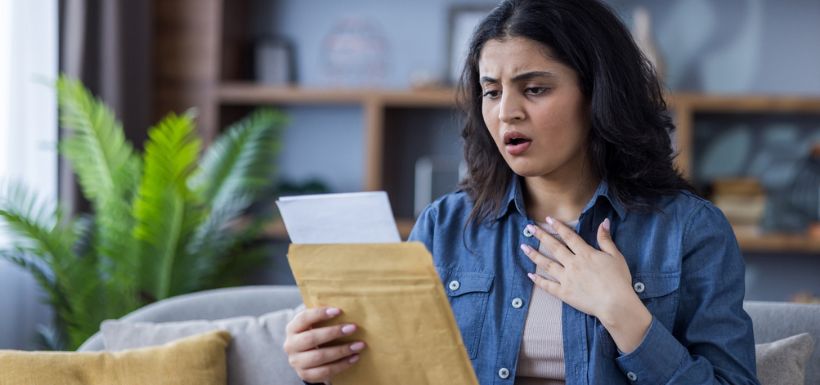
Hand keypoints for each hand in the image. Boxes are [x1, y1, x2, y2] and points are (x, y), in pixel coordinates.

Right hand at [283, 307, 365, 382]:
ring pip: (320, 356)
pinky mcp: (305, 374)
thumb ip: (323, 317)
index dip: (320, 314)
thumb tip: (348, 308)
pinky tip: (354, 358)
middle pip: (312, 338)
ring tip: (359, 345)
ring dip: (342, 350)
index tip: (339, 311)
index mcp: (292, 328)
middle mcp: (291, 345)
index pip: (304, 318)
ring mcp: (296, 362)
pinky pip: (325, 371)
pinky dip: (342, 365)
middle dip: (334, 332)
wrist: (305, 358)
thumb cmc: (315, 335)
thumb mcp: (314, 325)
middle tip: (353, 328)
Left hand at [521, 217, 650, 352]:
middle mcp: (573, 264)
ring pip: (547, 264)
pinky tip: (530, 274)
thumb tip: (603, 222)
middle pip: (554, 247)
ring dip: (534, 255)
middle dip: (541, 236)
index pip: (569, 236)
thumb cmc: (618, 280)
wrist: (615, 304)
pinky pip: (548, 286)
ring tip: (523, 247)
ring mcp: (566, 279)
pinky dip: (538, 280)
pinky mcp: (564, 293)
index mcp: (585, 254)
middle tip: (529, 228)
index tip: (548, 219)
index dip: (558, 226)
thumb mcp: (615, 256)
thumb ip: (606, 239)